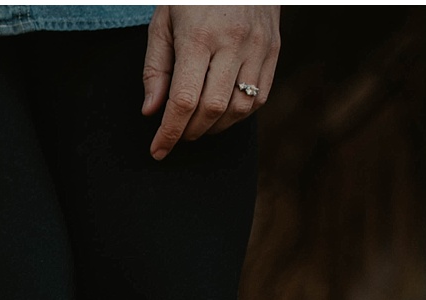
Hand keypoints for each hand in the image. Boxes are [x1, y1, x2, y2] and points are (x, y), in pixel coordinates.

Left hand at [142, 7, 280, 158]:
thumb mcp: (163, 22)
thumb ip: (155, 69)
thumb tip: (151, 111)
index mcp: (200, 36)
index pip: (184, 100)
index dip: (169, 132)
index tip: (157, 150)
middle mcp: (233, 42)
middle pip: (212, 108)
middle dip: (190, 132)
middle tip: (176, 134)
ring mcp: (259, 45)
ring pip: (239, 108)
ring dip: (215, 127)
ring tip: (197, 125)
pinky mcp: (274, 48)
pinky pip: (260, 97)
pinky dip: (238, 114)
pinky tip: (221, 112)